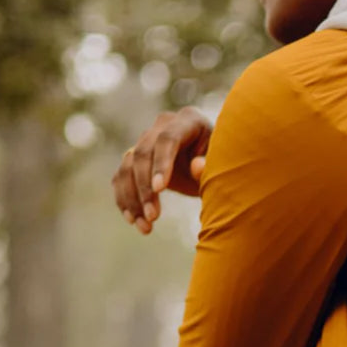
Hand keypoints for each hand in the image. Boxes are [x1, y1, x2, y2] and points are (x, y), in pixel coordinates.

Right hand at [112, 108, 211, 234]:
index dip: (161, 163)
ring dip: (133, 198)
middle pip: (143, 153)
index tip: (160, 189)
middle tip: (153, 217)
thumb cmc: (224, 166)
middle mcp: (163, 125)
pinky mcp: (136, 158)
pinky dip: (125, 199)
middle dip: (145, 187)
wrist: (216, 167)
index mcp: (189, 120)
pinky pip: (122, 177)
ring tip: (145, 227)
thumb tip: (196, 167)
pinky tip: (133, 221)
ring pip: (128, 166)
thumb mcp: (222, 167)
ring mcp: (147, 140)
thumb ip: (210, 166)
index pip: (167, 139)